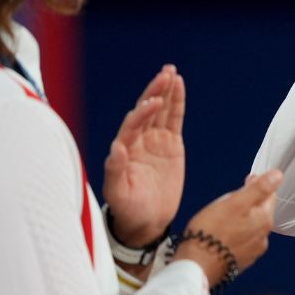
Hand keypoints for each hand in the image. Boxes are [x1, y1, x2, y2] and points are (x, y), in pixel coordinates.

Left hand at [103, 66, 185, 247]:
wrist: (145, 221)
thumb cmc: (128, 210)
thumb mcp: (118, 194)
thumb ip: (115, 171)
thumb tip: (116, 148)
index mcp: (124, 150)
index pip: (133, 124)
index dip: (143, 112)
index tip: (154, 102)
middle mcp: (138, 140)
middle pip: (146, 110)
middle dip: (155, 91)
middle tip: (165, 74)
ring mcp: (154, 140)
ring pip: (161, 110)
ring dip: (166, 91)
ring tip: (171, 73)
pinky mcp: (171, 144)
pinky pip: (174, 119)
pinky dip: (177, 103)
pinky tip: (179, 86)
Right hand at [175, 171, 281, 286]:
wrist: (196, 266)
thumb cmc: (211, 232)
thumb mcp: (235, 203)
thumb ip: (259, 189)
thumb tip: (278, 175)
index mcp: (264, 220)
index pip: (269, 196)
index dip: (259, 184)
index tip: (249, 179)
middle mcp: (263, 237)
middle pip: (260, 212)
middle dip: (249, 203)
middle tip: (234, 196)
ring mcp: (252, 251)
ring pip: (250, 227)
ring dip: (242, 219)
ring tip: (225, 215)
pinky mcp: (239, 261)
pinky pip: (241, 242)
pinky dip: (235, 235)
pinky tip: (221, 234)